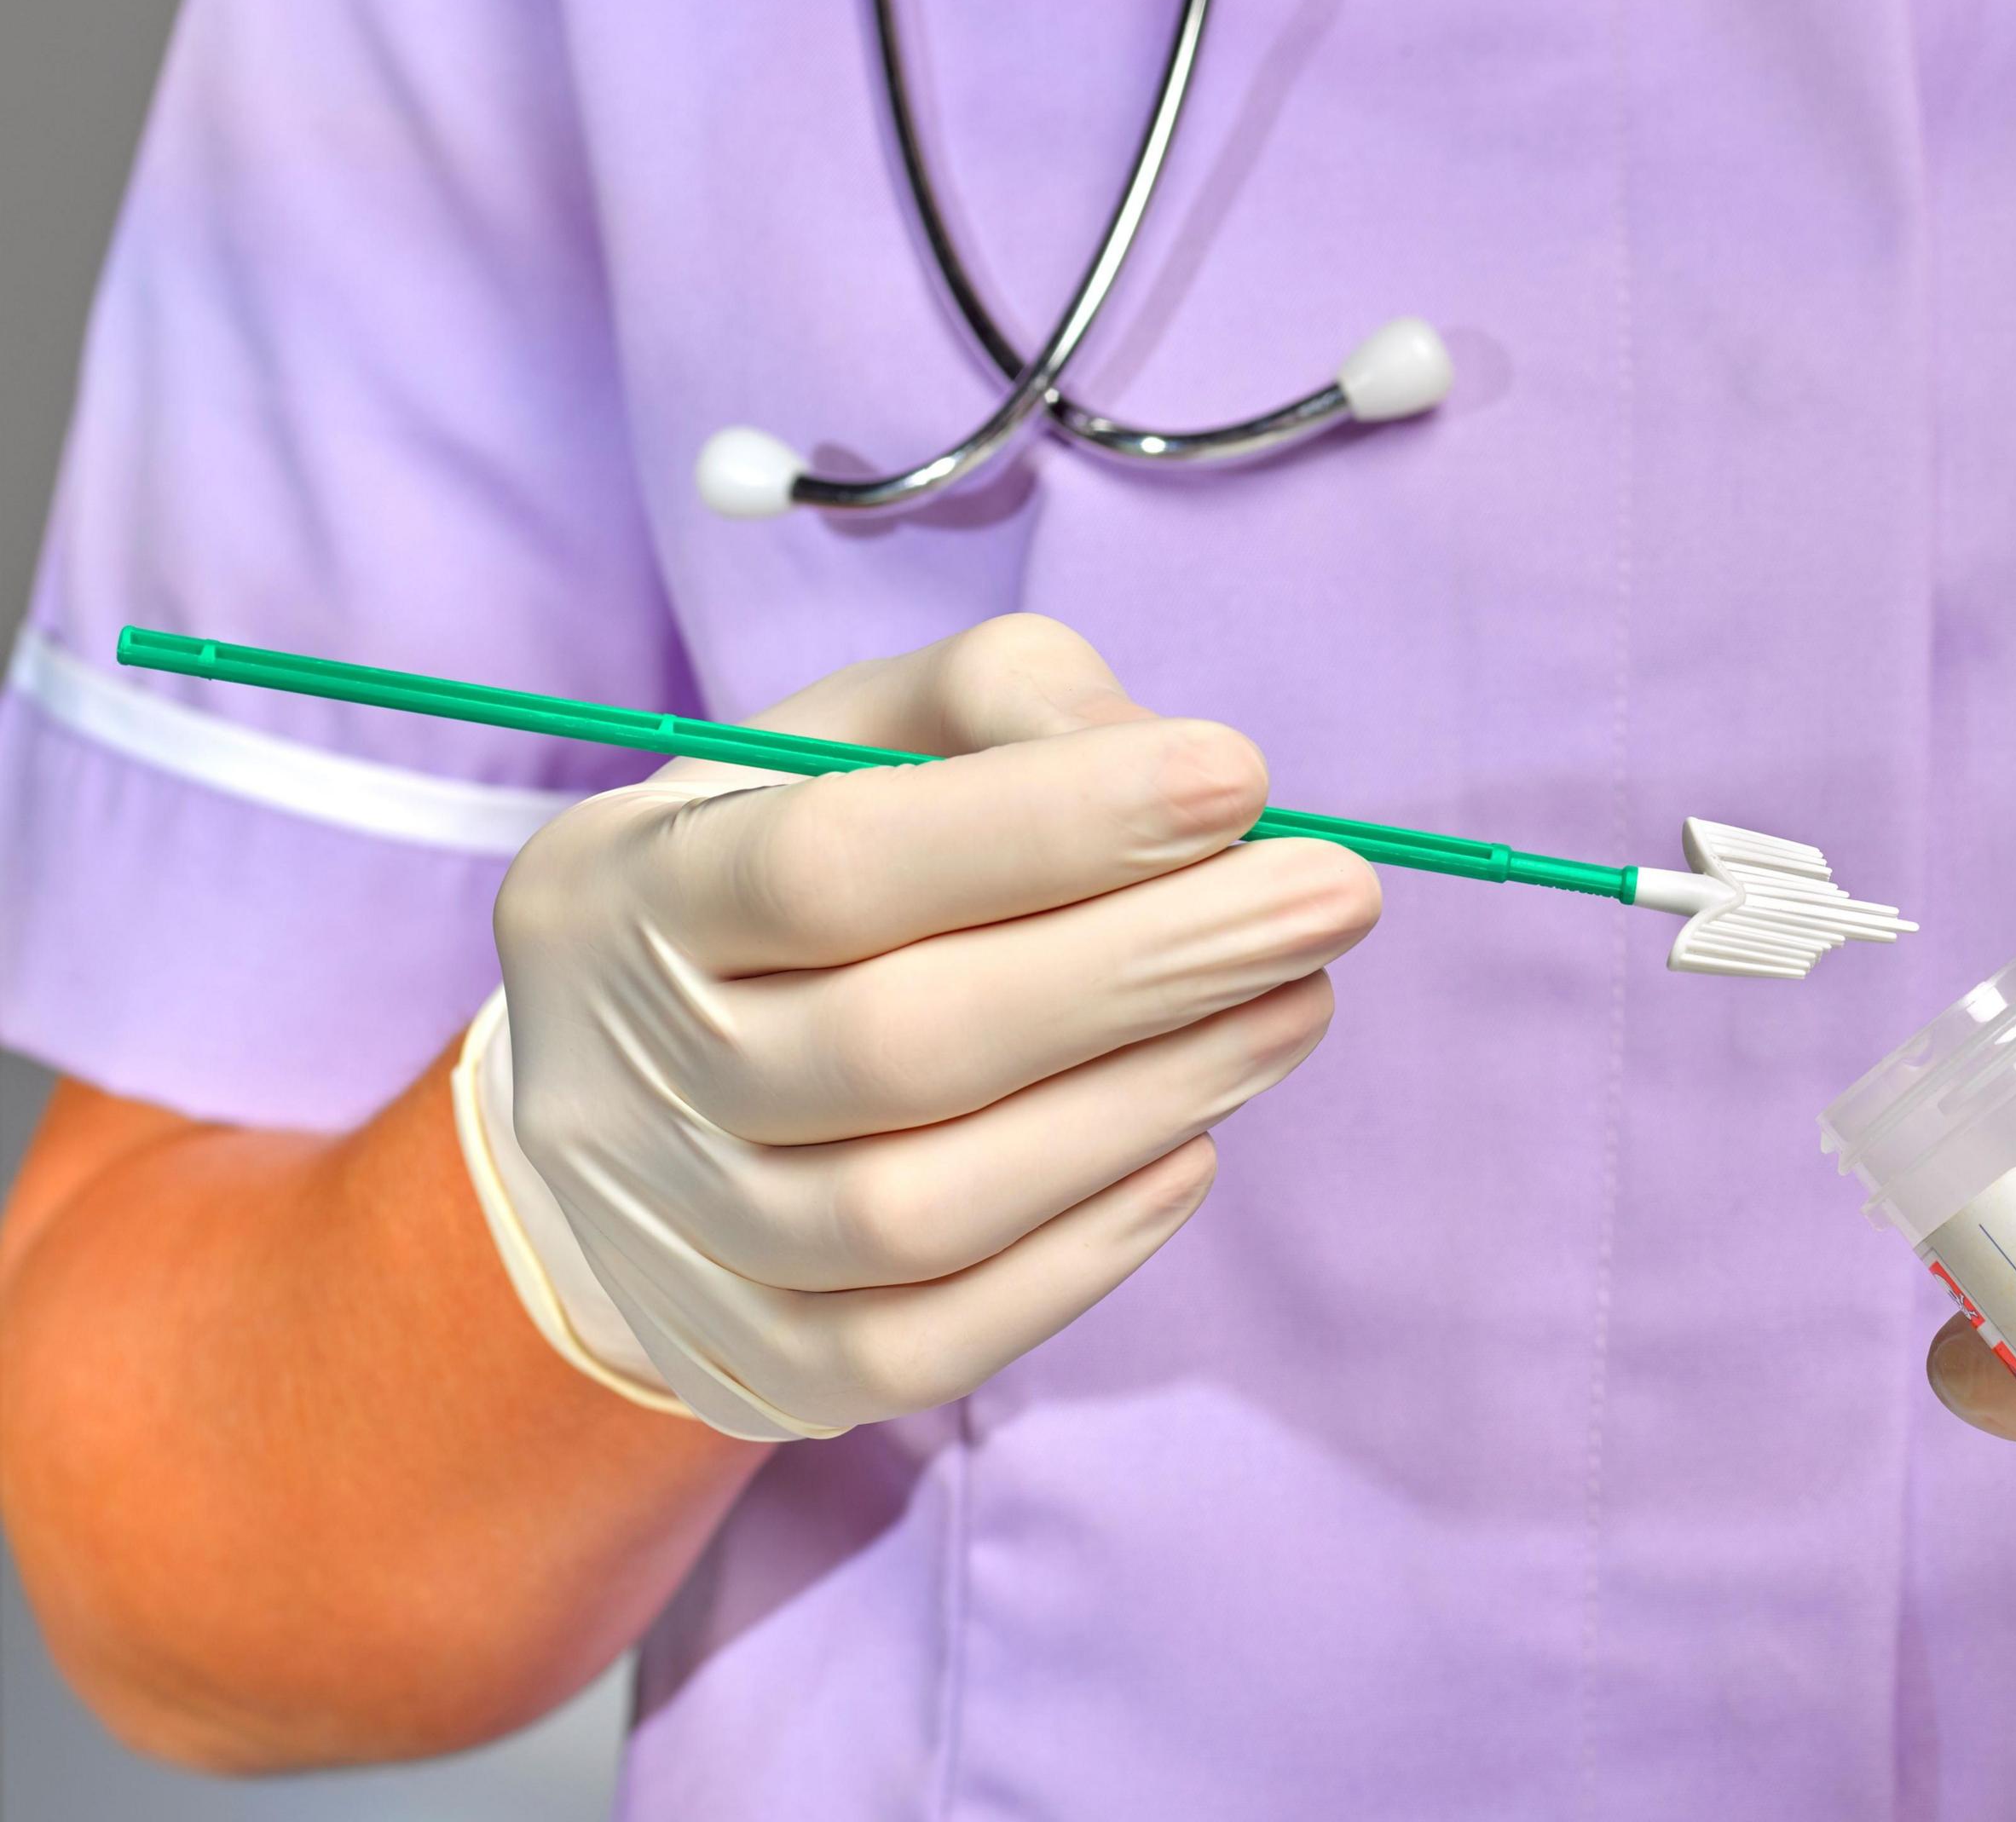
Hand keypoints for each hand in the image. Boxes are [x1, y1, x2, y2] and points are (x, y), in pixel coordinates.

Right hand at [477, 615, 1380, 1439]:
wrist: (622, 1097)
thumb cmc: (788, 871)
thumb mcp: (850, 739)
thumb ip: (1004, 705)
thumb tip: (1182, 770)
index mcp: (624, 891)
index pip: (831, 861)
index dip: (1050, 825)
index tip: (1240, 778)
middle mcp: (625, 1079)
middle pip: (902, 1043)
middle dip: (1149, 967)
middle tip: (1332, 899)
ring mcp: (684, 1245)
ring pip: (922, 1210)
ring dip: (1146, 1101)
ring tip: (1297, 1006)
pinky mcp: (758, 1370)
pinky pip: (928, 1345)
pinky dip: (1083, 1253)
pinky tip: (1194, 1150)